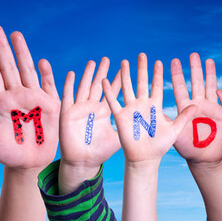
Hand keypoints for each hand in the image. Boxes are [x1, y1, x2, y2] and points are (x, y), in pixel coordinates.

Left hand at [0, 25, 58, 170]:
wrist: (30, 163)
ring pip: (26, 71)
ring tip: (15, 34)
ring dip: (22, 53)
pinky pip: (48, 85)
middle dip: (2, 48)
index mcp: (0, 103)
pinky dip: (46, 74)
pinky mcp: (50, 105)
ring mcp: (33, 99)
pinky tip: (41, 61)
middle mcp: (16, 96)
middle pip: (8, 67)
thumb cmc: (8, 154)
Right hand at [58, 57, 121, 192]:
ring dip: (88, 75)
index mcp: (107, 111)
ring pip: (85, 87)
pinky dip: (69, 85)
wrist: (84, 162)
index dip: (119, 79)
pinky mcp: (68, 113)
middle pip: (99, 85)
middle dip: (103, 71)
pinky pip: (68, 96)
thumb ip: (134, 128)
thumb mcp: (122, 138)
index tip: (126, 65)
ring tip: (93, 62)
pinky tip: (72, 74)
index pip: (114, 91)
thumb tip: (153, 125)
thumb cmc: (102, 152)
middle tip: (108, 58)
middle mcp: (94, 107)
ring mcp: (81, 109)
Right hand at [102, 53, 195, 163]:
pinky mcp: (120, 117)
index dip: (157, 74)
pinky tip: (104, 81)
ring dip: (125, 75)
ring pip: (127, 88)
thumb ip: (185, 117)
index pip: (156, 86)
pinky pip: (113, 102)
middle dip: (142, 69)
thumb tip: (198, 105)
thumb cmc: (161, 146)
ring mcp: (131, 110)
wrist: (145, 159)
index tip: (159, 61)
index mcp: (155, 106)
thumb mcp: (176, 130)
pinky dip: (109, 92)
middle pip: (141, 82)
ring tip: (124, 62)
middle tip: (142, 54)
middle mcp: (143, 105)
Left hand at [171, 53, 221, 164]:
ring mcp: (210, 107)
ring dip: (210, 74)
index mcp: (184, 107)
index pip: (180, 87)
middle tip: (193, 54)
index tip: (174, 61)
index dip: (177, 75)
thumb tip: (159, 109)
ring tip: (209, 61)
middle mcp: (197, 104)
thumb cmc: (187, 148)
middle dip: (195, 68)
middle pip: (196, 82)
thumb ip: (171, 121)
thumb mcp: (175, 134)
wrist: (203, 157)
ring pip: (210, 86)